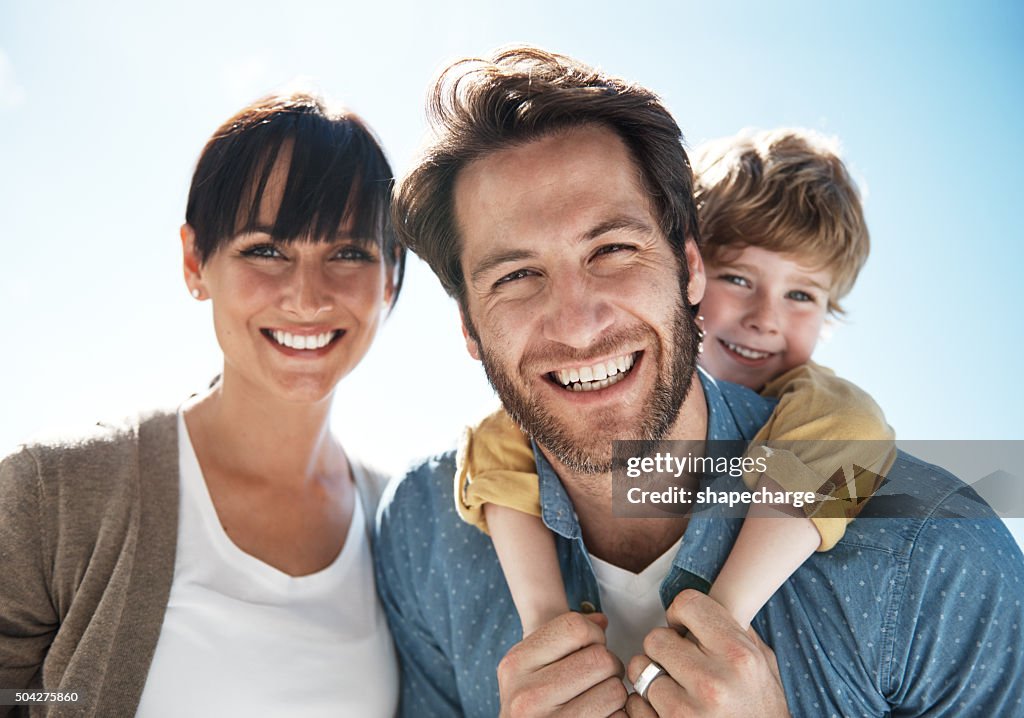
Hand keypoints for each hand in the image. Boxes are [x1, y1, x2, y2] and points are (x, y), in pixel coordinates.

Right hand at [498, 611, 628, 716]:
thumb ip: (563, 637)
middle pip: (601, 658)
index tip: (589, 649)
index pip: (575, 627)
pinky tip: (598, 716)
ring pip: (615, 690)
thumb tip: (601, 621)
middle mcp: (527, 695)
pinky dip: (616, 716)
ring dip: (614, 695)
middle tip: (596, 680)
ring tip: (596, 701)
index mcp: (516, 664)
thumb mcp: (531, 666)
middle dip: (608, 666)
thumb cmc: (530, 704)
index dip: (593, 635)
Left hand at [625, 590, 789, 716]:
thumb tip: (702, 601)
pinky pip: (634, 704)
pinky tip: (666, 711)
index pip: (687, 603)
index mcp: (738, 655)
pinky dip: (644, 707)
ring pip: (640, 669)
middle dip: (664, 649)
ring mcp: (687, 711)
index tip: (683, 628)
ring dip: (653, 678)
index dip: (681, 614)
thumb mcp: (763, 662)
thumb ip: (734, 628)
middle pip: (655, 637)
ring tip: (675, 689)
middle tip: (680, 664)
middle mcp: (713, 682)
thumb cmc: (762, 709)